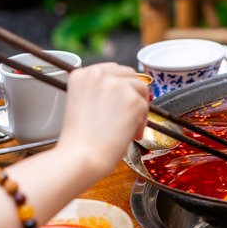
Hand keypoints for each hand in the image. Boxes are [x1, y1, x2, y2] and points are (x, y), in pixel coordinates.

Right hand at [55, 63, 148, 177]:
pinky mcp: (132, 99)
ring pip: (141, 89)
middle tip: (129, 115)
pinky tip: (130, 134)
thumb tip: (123, 91)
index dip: (121, 87)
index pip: (112, 70)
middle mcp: (98, 74)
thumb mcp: (82, 104)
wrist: (82, 157)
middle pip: (130, 75)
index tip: (121, 101)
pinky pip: (146, 107)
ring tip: (129, 128)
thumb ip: (98, 91)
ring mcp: (116, 85)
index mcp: (81, 74)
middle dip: (132, 94)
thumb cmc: (80, 140)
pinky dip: (142, 122)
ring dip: (139, 108)